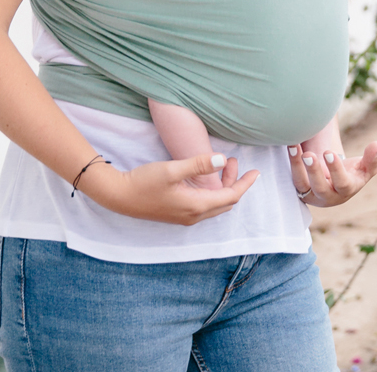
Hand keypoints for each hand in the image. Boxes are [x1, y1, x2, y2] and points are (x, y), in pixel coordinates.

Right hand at [81, 152, 259, 225]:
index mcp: (197, 206)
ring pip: (214, 204)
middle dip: (236, 183)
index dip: (245, 184)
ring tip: (224, 164)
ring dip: (223, 186)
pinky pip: (204, 205)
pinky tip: (206, 177)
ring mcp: (185, 217)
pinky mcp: (177, 213)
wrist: (120, 196)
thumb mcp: (172, 169)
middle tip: (238, 162)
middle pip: (225, 202)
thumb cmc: (144, 182)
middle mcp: (194, 215)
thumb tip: (223, 159)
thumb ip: (198, 164)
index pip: (230, 196)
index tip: (256, 172)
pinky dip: (212, 191)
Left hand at [287, 142, 376, 208]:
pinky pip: (293, 178)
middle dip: (314, 171)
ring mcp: (312, 194)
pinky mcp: (300, 189)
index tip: (329, 151)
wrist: (334, 182)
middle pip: (320, 188)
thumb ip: (372, 158)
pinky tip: (291, 146)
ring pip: (302, 184)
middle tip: (309, 154)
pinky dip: (291, 163)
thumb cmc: (352, 174)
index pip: (342, 183)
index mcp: (346, 190)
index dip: (336, 169)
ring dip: (297, 166)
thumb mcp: (364, 168)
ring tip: (294, 147)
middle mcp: (328, 196)